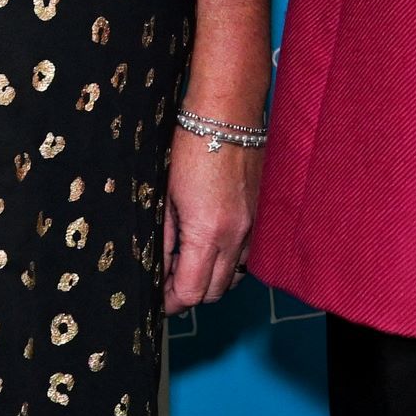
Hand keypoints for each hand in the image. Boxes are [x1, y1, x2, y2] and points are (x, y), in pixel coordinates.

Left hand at [163, 118, 260, 312]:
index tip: (155, 298)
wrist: (227, 114)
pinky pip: (245, 255)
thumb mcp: (165, 197)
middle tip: (166, 280)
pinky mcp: (260, 214)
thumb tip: (158, 268)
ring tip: (187, 262)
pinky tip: (209, 244)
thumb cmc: (191, 148)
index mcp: (209, 233)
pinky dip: (226, 260)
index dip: (169, 301)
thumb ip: (163, 239)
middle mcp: (237, 235)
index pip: (191, 292)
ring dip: (209, 278)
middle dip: (188, 293)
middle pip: (213, 292)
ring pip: (232, 277)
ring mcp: (253, 226)